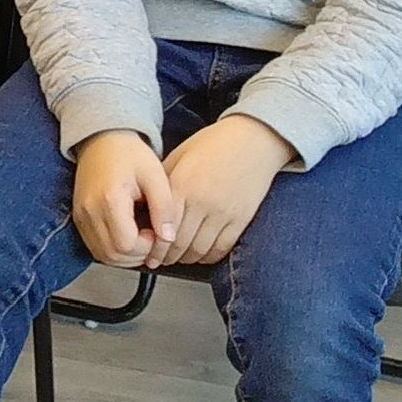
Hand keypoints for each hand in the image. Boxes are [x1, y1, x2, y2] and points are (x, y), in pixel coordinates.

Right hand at [69, 130, 177, 270]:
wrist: (102, 139)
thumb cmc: (129, 154)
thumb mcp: (155, 175)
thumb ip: (164, 208)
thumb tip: (169, 238)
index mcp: (110, 199)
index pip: (126, 244)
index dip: (146, 246)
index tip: (156, 232)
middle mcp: (90, 210)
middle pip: (113, 255)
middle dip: (138, 255)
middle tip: (151, 238)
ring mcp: (81, 215)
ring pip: (103, 255)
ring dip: (126, 257)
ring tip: (141, 238)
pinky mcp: (79, 218)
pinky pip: (95, 247)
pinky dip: (113, 251)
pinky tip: (128, 237)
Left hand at [156, 114, 294, 266]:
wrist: (253, 140)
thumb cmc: (214, 144)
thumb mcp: (180, 156)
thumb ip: (164, 182)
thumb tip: (148, 207)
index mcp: (182, 185)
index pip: (163, 227)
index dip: (154, 247)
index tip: (149, 253)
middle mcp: (202, 202)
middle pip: (179, 243)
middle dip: (167, 257)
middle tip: (160, 260)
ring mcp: (224, 213)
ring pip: (199, 250)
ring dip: (186, 259)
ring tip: (177, 257)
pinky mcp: (241, 220)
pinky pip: (221, 248)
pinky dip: (208, 257)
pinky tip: (200, 253)